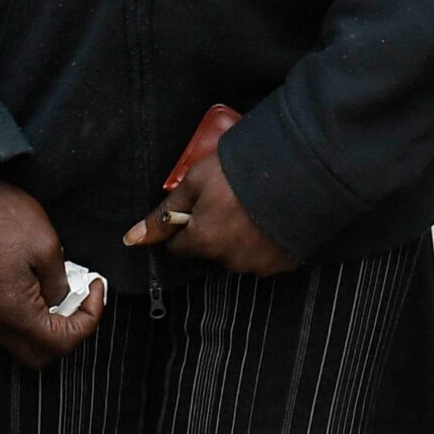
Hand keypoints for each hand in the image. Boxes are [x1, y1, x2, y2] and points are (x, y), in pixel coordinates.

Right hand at [0, 173, 104, 366]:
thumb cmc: (3, 216)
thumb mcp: (47, 246)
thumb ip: (60, 283)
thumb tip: (63, 300)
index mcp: (12, 310)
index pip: (60, 343)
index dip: (88, 321)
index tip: (95, 290)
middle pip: (39, 355)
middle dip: (68, 334)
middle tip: (82, 302)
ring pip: (20, 342)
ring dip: (46, 327)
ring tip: (61, 292)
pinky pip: (4, 326)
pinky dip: (27, 317)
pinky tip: (37, 288)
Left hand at [123, 150, 300, 275]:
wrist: (301, 169)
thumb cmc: (242, 170)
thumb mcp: (197, 180)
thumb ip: (165, 214)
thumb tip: (131, 240)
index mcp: (204, 240)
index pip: (178, 246)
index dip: (184, 225)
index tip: (198, 206)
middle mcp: (229, 260)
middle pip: (209, 250)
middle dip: (214, 230)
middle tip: (230, 200)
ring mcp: (259, 264)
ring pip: (237, 254)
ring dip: (240, 237)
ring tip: (255, 207)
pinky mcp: (284, 263)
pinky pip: (266, 257)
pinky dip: (265, 242)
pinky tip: (273, 218)